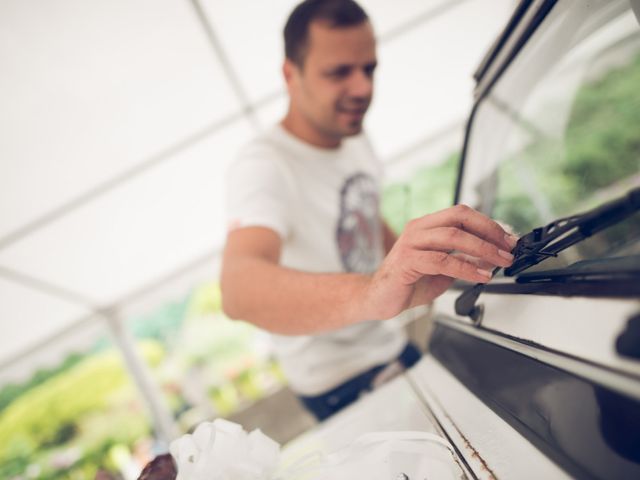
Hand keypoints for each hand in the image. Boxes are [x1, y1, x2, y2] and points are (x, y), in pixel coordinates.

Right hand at [362, 204, 517, 319]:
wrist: (378, 299)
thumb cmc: (408, 282)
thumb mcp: (443, 270)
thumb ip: (464, 261)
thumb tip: (492, 257)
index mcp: (426, 226)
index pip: (461, 213)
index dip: (488, 224)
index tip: (508, 239)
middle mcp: (418, 229)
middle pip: (459, 218)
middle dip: (489, 232)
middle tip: (508, 248)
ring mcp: (411, 243)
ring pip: (453, 236)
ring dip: (482, 249)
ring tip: (499, 262)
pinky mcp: (407, 261)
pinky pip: (442, 260)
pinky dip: (466, 268)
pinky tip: (480, 276)